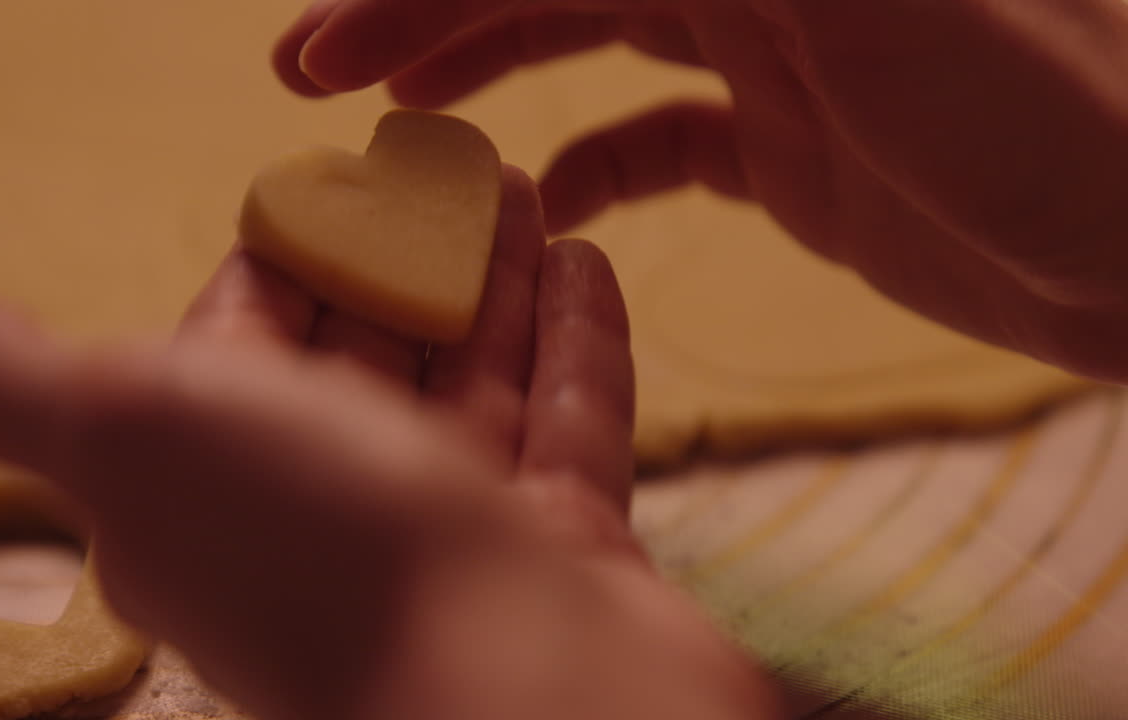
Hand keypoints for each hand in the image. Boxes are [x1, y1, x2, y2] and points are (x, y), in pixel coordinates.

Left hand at [0, 167, 781, 719]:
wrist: (527, 702)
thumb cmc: (324, 549)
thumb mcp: (130, 433)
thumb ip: (15, 382)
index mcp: (211, 494)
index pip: (236, 357)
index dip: (278, 268)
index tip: (331, 189)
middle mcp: (325, 525)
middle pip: (366, 367)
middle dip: (404, 267)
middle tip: (453, 175)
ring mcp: (453, 545)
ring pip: (473, 389)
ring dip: (496, 288)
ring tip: (527, 193)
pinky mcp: (558, 553)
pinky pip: (566, 428)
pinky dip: (572, 346)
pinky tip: (585, 263)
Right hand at [276, 0, 1127, 382]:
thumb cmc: (1046, 122)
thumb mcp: (870, 6)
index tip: (324, 46)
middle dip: (424, 20)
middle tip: (312, 78)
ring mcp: (766, 60)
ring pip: (589, 44)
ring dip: (487, 74)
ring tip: (398, 125)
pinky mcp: (788, 149)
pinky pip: (661, 139)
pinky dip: (593, 160)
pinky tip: (543, 200)